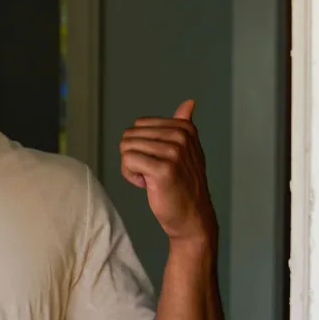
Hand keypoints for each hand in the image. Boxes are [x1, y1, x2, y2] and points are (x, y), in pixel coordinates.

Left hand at [119, 99, 215, 243]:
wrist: (192, 217)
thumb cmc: (184, 185)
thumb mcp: (188, 150)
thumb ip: (184, 125)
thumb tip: (189, 102)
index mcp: (185, 128)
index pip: (138, 125)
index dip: (140, 145)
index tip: (157, 161)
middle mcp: (181, 136)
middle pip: (129, 135)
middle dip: (133, 156)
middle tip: (151, 173)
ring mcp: (173, 152)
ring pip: (126, 148)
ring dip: (131, 167)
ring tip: (150, 179)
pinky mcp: (163, 169)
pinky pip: (128, 161)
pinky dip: (130, 176)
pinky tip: (147, 185)